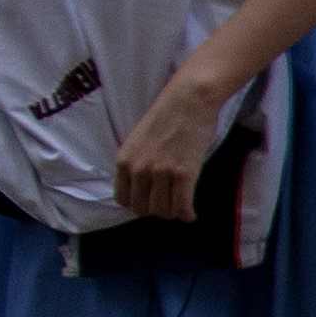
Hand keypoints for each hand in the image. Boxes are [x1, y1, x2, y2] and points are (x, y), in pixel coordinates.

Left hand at [111, 60, 242, 220]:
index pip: (123, 199)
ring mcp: (161, 172)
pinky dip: (187, 215)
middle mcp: (139, 169)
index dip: (138, 204)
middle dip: (157, 210)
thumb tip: (144, 186)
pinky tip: (191, 214)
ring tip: (181, 206)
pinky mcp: (184, 174)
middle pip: (143, 209)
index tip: (151, 201)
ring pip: (163, 210)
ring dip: (173, 212)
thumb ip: (136, 162)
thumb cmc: (166, 116)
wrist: (189, 101)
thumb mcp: (138, 140)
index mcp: (124, 161)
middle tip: (169, 204)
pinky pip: (182, 206)